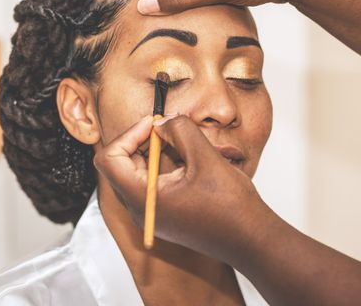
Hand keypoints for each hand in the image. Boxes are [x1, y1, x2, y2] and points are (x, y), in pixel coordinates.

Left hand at [94, 114, 269, 261]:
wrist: (251, 239)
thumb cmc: (230, 206)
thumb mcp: (205, 157)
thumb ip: (180, 131)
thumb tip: (163, 122)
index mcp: (143, 198)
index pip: (110, 160)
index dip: (129, 134)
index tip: (154, 124)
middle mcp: (142, 210)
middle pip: (124, 165)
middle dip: (146, 141)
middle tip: (171, 128)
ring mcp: (154, 215)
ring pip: (144, 173)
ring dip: (163, 153)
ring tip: (191, 144)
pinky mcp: (168, 216)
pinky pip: (158, 184)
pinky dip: (172, 166)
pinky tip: (198, 160)